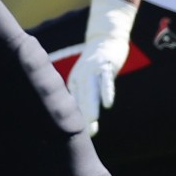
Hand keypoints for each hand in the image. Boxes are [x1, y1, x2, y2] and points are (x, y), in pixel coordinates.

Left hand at [69, 0, 136, 136]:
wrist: (106, 36)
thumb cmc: (96, 62)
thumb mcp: (85, 77)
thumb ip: (82, 95)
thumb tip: (82, 119)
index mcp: (75, 82)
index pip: (73, 104)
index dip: (71, 121)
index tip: (67, 139)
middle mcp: (81, 77)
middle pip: (80, 100)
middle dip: (79, 119)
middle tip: (79, 137)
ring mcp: (94, 71)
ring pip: (92, 91)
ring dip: (91, 107)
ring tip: (91, 122)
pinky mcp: (107, 65)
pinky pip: (107, 80)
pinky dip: (107, 91)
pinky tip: (108, 104)